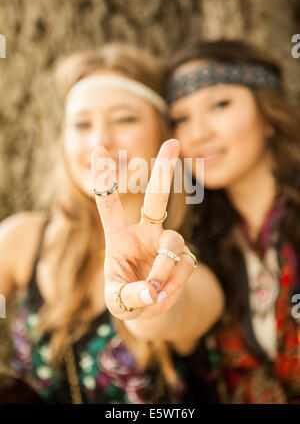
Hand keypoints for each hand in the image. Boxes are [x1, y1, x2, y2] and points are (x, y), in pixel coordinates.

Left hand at [91, 139, 195, 319]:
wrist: (152, 308)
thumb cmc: (127, 296)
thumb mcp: (117, 300)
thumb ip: (130, 294)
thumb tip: (153, 290)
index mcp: (119, 236)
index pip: (108, 204)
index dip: (104, 179)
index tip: (98, 149)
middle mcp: (145, 233)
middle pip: (156, 197)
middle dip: (164, 170)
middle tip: (173, 142)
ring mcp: (167, 244)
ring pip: (174, 244)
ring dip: (164, 271)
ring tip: (154, 293)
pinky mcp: (185, 257)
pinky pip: (184, 267)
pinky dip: (173, 287)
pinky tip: (163, 295)